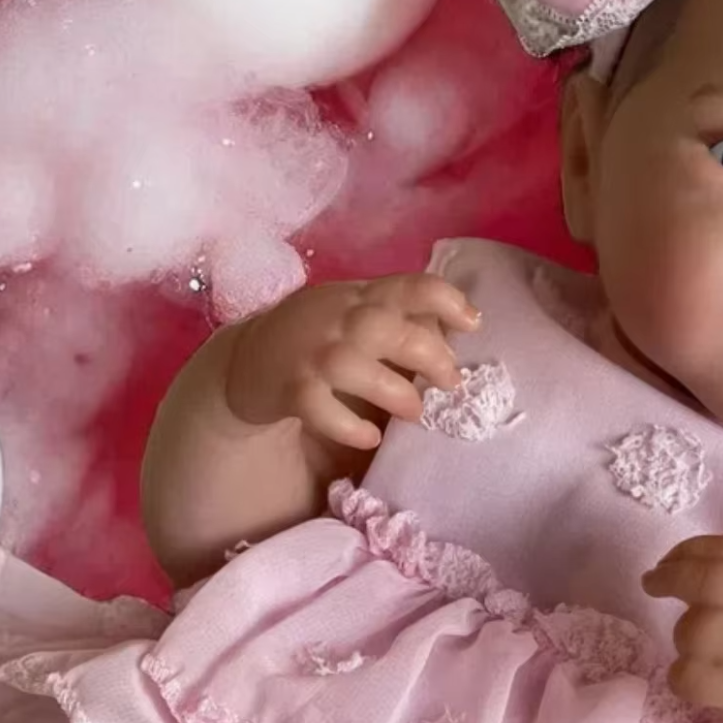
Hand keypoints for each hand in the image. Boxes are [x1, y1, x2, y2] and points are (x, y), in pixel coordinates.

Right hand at [224, 272, 478, 450]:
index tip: (473, 325)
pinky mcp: (294, 391)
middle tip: (450, 383)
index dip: (449, 301)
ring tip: (414, 412)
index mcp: (362, 297)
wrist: (249, 361)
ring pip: (358, 369)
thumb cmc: (318, 338)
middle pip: (391, 328)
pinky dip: (353, 428)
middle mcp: (339, 319)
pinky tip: (370, 437)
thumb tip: (452, 338)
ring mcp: (313, 355)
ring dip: (398, 394)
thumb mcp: (355, 313)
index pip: (411, 285)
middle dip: (432, 358)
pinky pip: (326, 411)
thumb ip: (397, 318)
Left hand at [642, 517, 722, 722]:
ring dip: (686, 640)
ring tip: (707, 652)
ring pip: (686, 631)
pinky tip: (700, 681)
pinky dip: (683, 679)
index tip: (668, 559)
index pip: (722, 548)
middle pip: (697, 579)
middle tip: (650, 583)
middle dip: (666, 578)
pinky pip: (683, 675)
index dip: (687, 550)